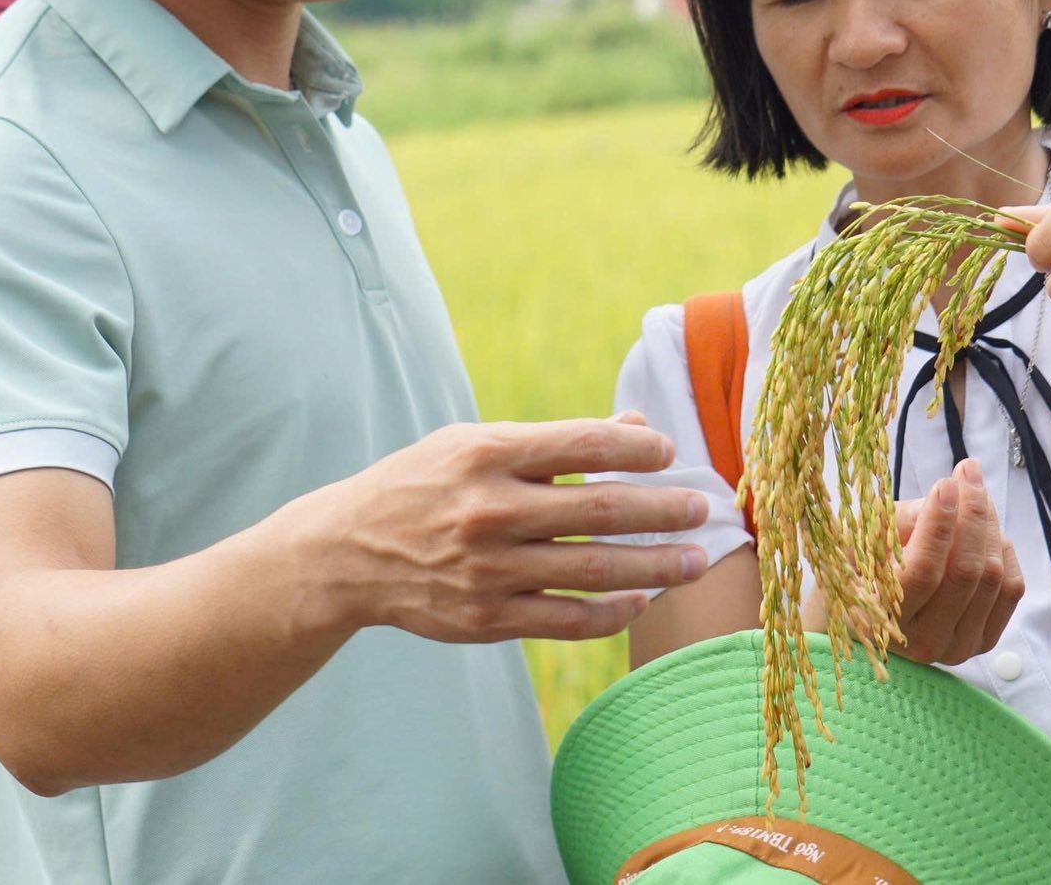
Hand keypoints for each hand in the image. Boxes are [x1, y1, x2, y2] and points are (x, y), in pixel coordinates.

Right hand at [310, 414, 711, 644]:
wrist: (347, 553)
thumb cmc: (422, 486)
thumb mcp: (472, 445)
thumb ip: (555, 443)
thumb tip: (636, 428)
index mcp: (487, 455)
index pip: (582, 444)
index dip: (637, 448)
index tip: (671, 452)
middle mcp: (490, 511)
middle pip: (601, 509)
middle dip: (663, 509)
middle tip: (703, 508)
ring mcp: (489, 570)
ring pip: (594, 570)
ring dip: (656, 565)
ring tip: (694, 560)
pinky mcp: (487, 619)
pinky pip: (567, 620)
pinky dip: (612, 612)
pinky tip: (641, 599)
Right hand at [800, 459, 1022, 664]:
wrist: (874, 611)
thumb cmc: (864, 567)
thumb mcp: (867, 540)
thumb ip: (906, 520)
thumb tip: (952, 491)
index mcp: (882, 619)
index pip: (923, 571)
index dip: (938, 525)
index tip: (945, 484)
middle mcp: (922, 641)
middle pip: (966, 573)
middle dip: (972, 514)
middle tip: (967, 473)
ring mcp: (958, 646)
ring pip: (992, 577)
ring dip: (988, 525)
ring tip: (972, 494)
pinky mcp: (984, 640)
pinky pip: (1011, 589)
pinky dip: (1002, 550)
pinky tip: (985, 529)